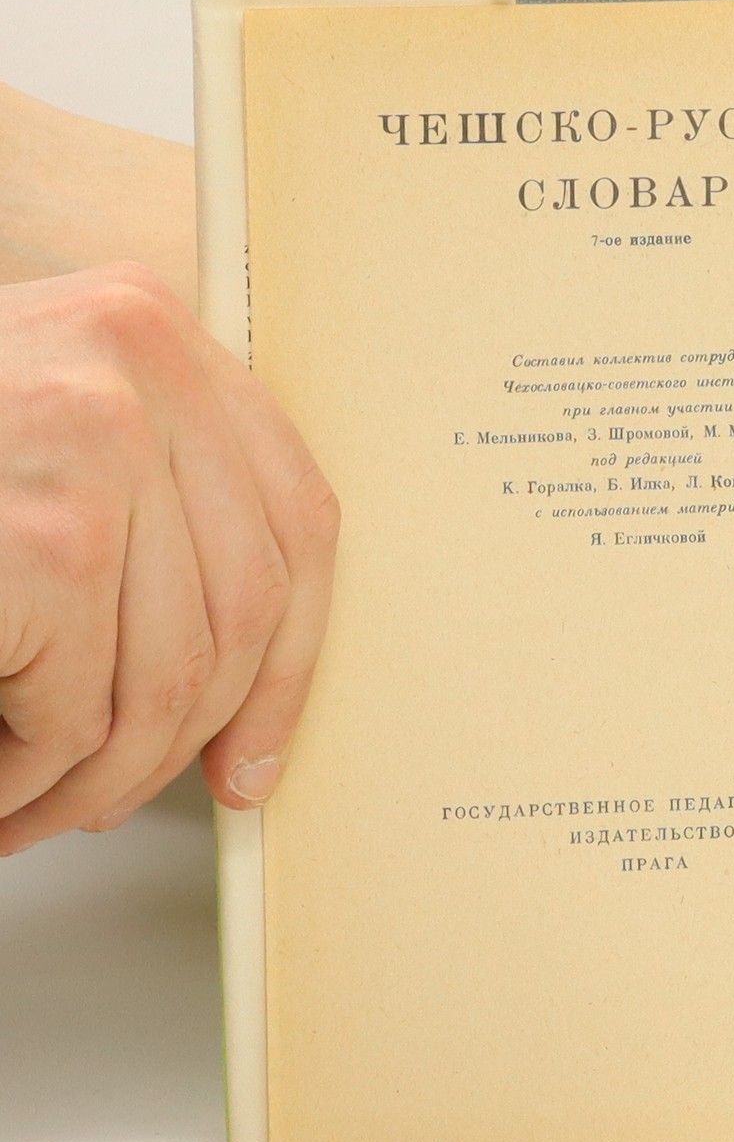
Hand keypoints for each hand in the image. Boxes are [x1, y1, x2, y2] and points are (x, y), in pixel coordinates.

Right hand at [0, 262, 337, 851]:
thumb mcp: (33, 450)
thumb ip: (141, 507)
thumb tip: (244, 677)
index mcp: (150, 334)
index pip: (297, 518)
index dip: (293, 658)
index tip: (258, 749)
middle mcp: (139, 364)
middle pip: (246, 610)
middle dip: (182, 740)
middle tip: (114, 803)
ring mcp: (95, 438)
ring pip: (171, 678)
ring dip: (98, 777)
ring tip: (33, 808)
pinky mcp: (47, 536)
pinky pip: (78, 710)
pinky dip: (25, 775)